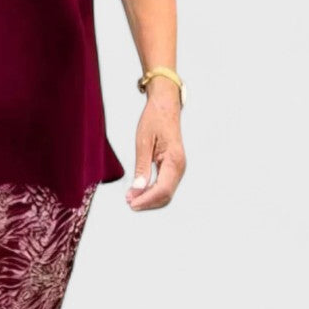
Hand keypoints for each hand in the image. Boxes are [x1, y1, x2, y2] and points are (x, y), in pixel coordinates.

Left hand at [126, 91, 185, 211]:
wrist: (165, 106)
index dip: (146, 199)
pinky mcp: (173, 167)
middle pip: (165, 195)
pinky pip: (165, 185)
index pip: (163, 189)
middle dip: (147, 202)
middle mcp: (180, 167)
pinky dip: (152, 191)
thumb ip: (142, 166)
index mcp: (174, 160)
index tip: (130, 202)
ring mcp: (178, 168)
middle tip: (128, 202)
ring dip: (149, 198)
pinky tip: (139, 190)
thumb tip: (137, 189)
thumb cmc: (154, 119)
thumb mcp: (143, 141)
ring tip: (131, 197)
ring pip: (166, 193)